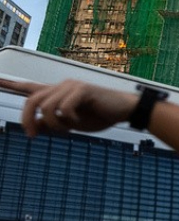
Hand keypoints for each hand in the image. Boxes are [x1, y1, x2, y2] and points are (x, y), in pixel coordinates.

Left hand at [0, 78, 137, 136]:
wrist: (124, 111)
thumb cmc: (99, 116)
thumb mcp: (72, 125)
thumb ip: (51, 124)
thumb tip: (34, 126)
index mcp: (58, 93)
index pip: (29, 87)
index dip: (9, 84)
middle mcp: (61, 86)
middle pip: (31, 100)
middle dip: (28, 120)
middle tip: (33, 136)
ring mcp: (71, 86)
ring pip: (46, 107)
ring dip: (54, 124)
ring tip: (68, 130)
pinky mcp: (81, 89)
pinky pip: (63, 109)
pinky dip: (69, 121)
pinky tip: (79, 123)